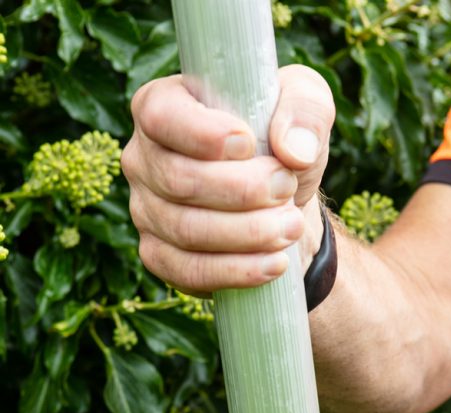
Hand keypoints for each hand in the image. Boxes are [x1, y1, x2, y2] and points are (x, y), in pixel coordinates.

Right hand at [121, 65, 334, 293]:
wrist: (283, 201)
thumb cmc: (283, 140)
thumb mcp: (307, 104)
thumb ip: (305, 112)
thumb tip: (294, 152)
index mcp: (163, 103)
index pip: (161, 116)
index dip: (205, 134)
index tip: (251, 144)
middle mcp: (143, 158)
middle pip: (179, 180)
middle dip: (242, 190)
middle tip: (286, 188)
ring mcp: (145, 210)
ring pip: (187, 230)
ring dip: (247, 233)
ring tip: (291, 226)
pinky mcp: (160, 256)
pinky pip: (189, 271)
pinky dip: (237, 271)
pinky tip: (275, 263)